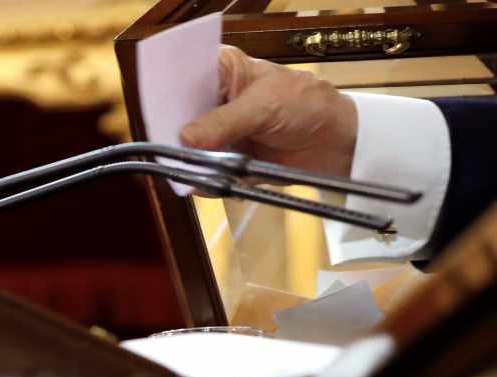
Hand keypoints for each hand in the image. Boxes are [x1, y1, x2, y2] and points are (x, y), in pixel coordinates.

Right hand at [181, 46, 357, 177]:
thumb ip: (223, 122)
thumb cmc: (305, 106)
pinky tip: (206, 182)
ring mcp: (218, 134)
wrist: (335, 143)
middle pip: (179, 118)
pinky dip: (205, 181)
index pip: (182, 80)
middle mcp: (214, 102)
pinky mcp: (224, 161)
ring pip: (188, 149)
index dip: (168, 97)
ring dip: (190, 162)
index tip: (162, 118)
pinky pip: (204, 173)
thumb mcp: (264, 107)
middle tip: (175, 148)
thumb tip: (184, 139)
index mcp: (222, 73)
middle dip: (175, 135)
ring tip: (195, 169)